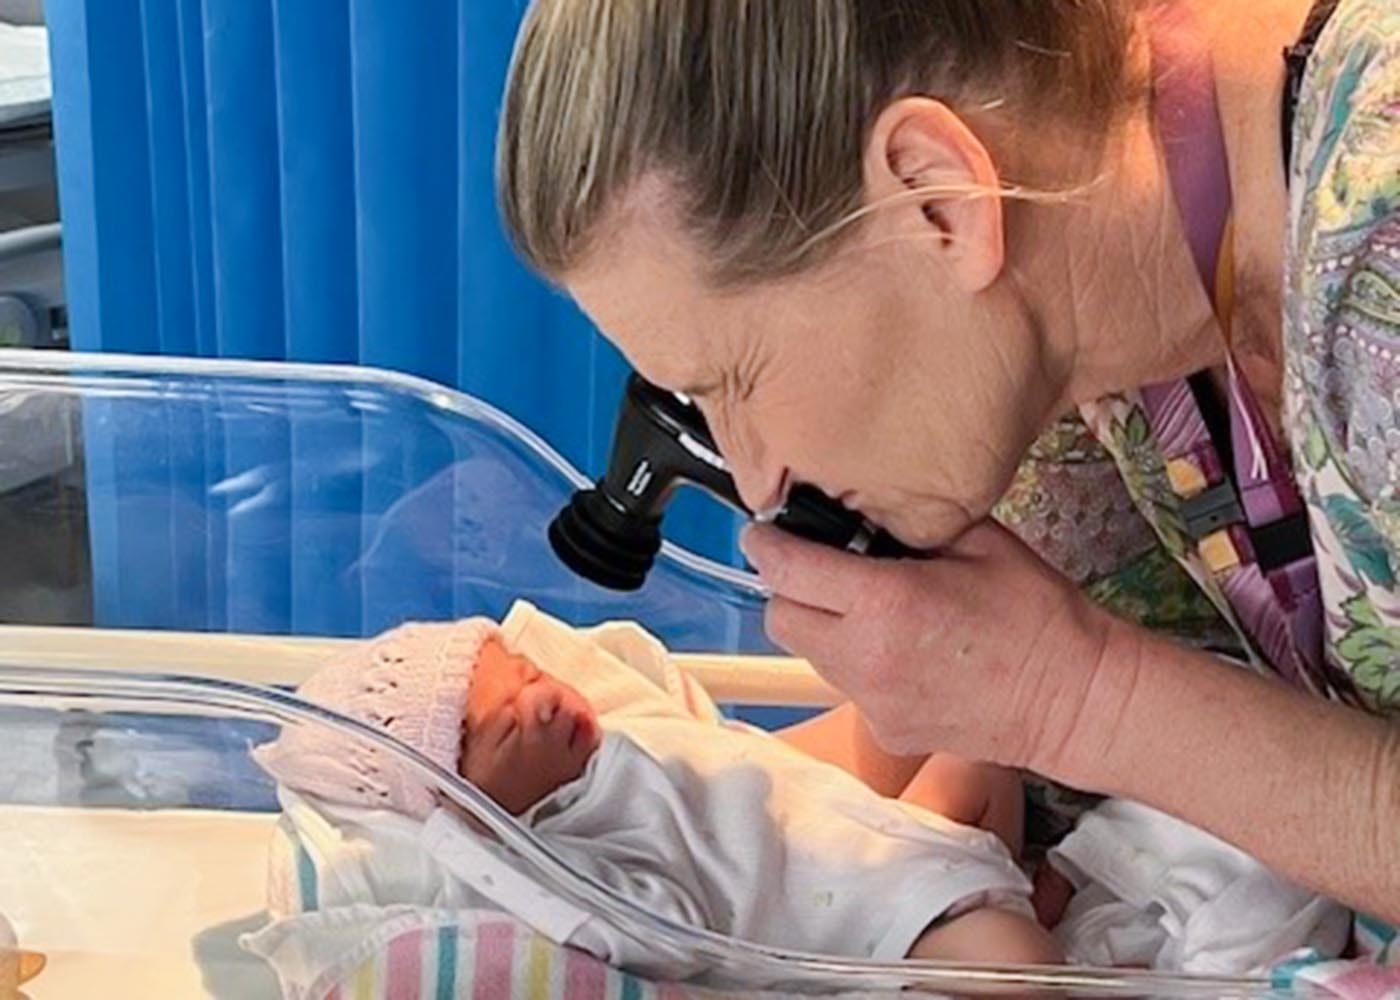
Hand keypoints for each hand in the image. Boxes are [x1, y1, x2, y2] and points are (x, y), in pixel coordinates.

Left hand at [741, 519, 1115, 766]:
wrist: (1075, 698)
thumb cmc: (1036, 613)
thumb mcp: (979, 542)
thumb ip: (911, 523)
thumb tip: (864, 507)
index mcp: (885, 602)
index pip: (789, 570)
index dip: (767, 546)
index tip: (762, 534)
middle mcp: (866, 657)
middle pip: (781, 619)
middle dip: (791, 589)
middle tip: (822, 570)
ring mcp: (873, 702)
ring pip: (810, 655)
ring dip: (823, 627)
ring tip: (871, 611)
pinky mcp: (886, 731)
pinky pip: (847, 688)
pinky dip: (858, 665)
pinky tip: (903, 653)